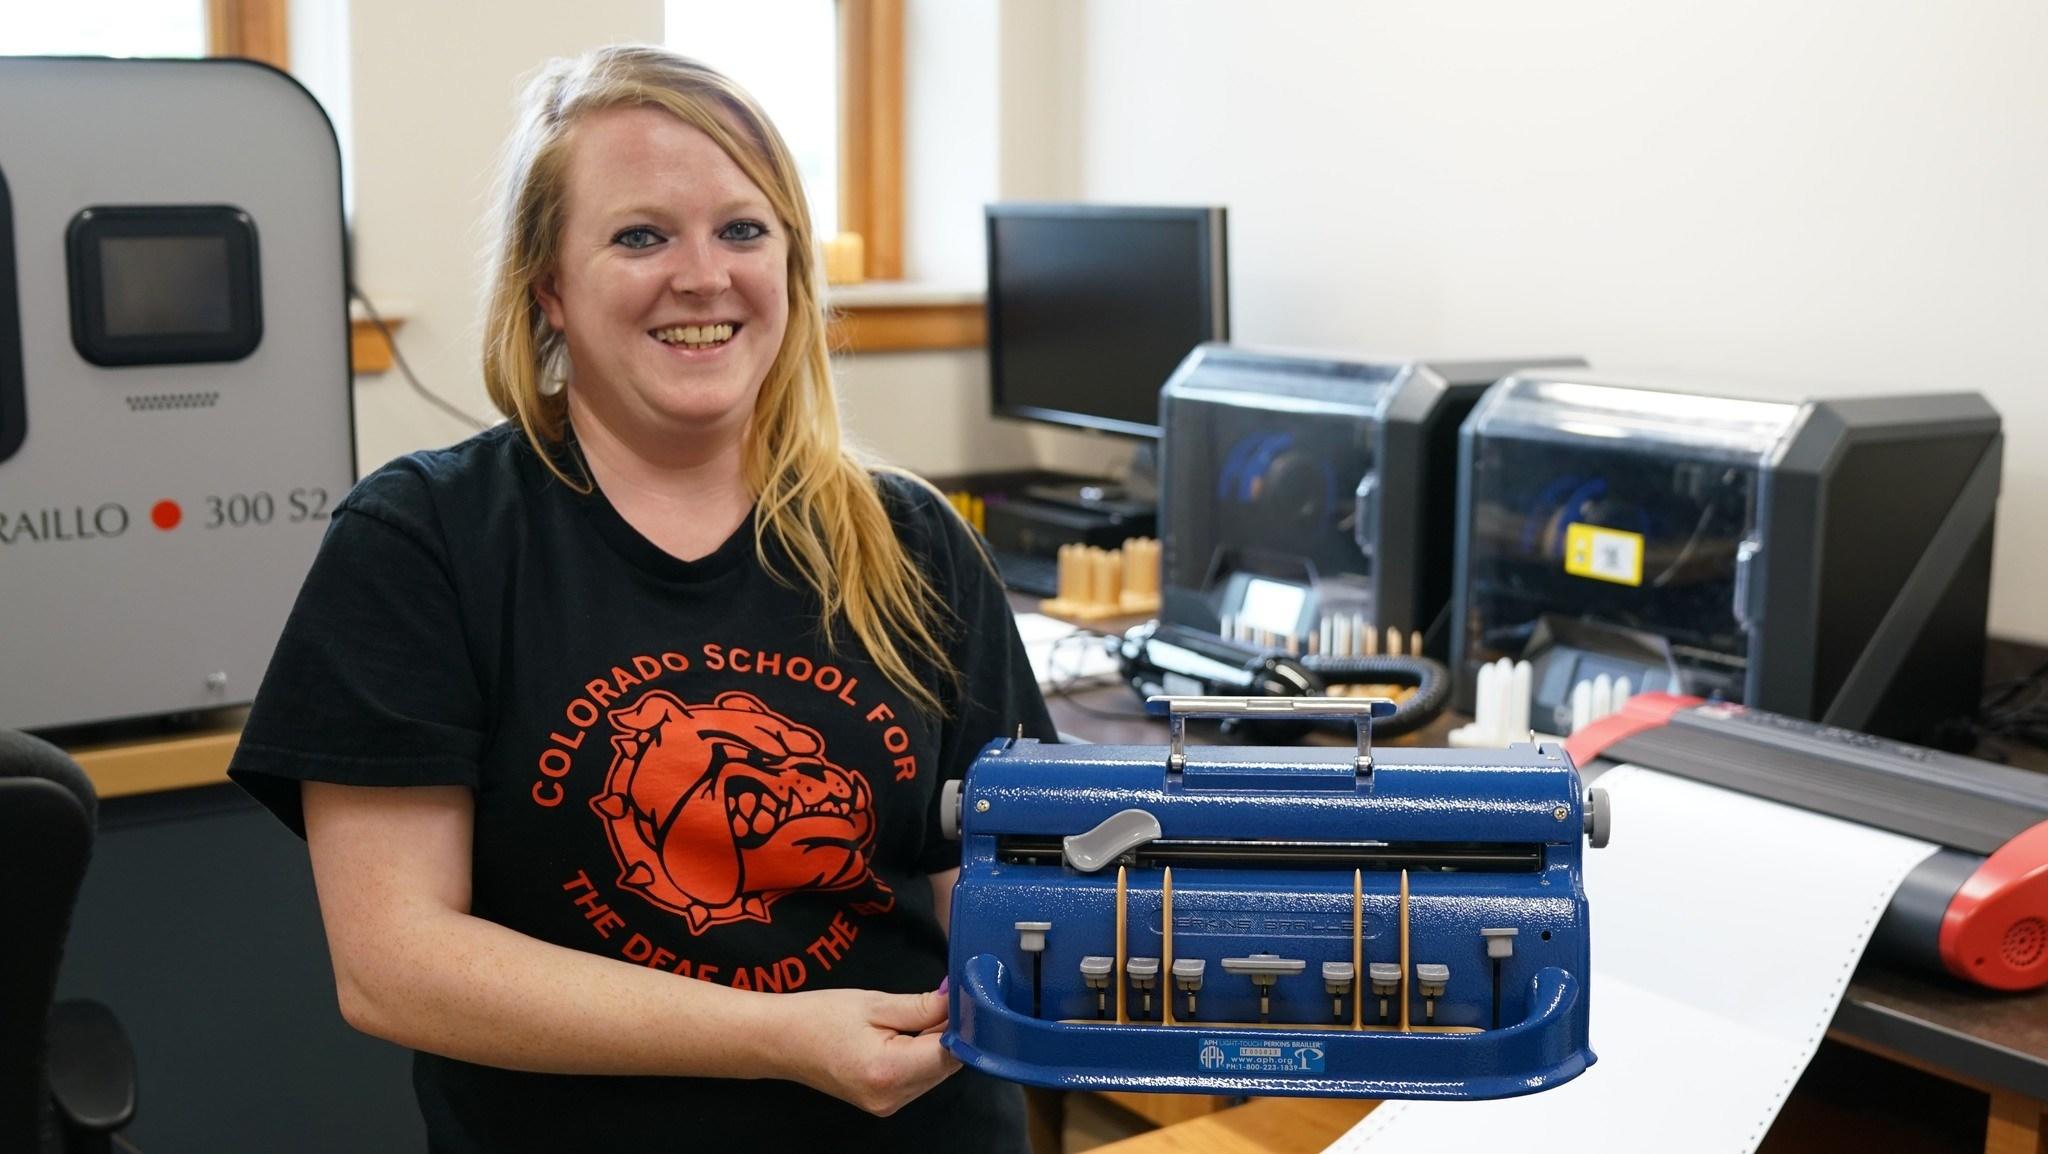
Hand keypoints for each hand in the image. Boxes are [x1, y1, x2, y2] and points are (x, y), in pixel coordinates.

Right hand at [772, 987, 961, 1115]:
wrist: (779, 1041)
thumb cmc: (819, 1016)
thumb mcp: (873, 1003)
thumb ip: (921, 1006)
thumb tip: (958, 1000)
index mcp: (888, 1071)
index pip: (949, 1053)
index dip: (960, 1024)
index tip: (962, 998)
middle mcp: (892, 1097)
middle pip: (946, 1066)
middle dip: (949, 1032)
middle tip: (941, 998)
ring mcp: (887, 1105)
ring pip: (935, 1073)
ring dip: (936, 1043)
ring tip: (915, 1014)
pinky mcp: (883, 1103)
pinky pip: (918, 1078)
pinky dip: (921, 1055)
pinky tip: (906, 1033)